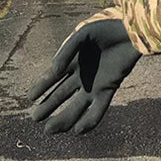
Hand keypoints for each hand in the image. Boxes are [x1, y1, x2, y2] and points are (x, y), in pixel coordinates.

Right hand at [27, 19, 140, 133]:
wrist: (131, 32)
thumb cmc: (106, 30)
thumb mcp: (81, 36)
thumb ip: (66, 51)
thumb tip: (53, 71)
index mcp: (73, 61)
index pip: (53, 77)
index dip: (41, 86)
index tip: (30, 98)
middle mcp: (82, 75)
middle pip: (61, 95)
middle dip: (48, 106)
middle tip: (35, 119)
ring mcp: (95, 84)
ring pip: (76, 106)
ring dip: (64, 119)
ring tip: (50, 130)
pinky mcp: (109, 89)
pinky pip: (98, 109)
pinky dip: (89, 121)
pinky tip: (78, 130)